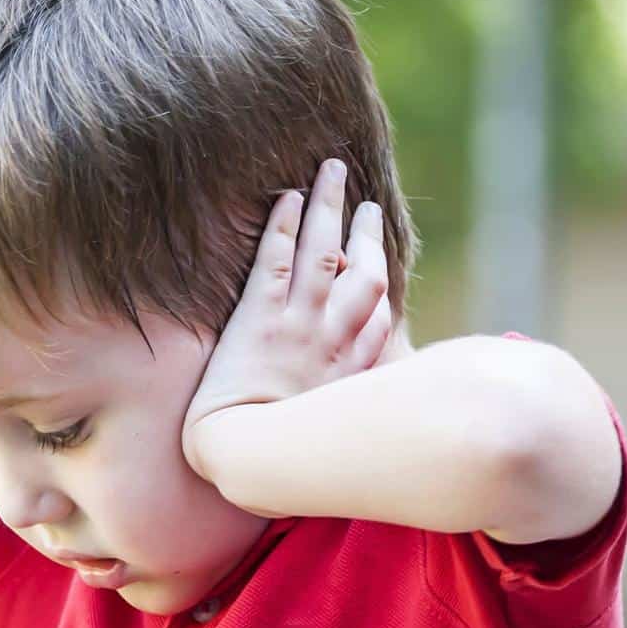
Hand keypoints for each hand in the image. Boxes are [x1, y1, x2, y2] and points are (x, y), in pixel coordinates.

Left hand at [181, 158, 395, 484]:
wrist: (246, 458)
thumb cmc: (286, 458)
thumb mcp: (336, 439)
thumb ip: (352, 416)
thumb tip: (364, 418)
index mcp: (354, 367)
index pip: (379, 314)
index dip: (380, 281)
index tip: (378, 260)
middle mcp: (334, 337)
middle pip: (364, 271)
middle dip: (367, 232)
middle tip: (368, 202)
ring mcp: (299, 324)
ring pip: (323, 251)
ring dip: (329, 205)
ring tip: (332, 169)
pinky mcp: (259, 318)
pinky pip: (275, 261)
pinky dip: (283, 226)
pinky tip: (287, 197)